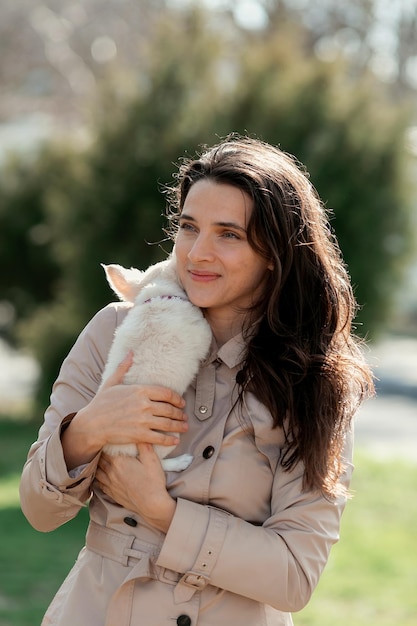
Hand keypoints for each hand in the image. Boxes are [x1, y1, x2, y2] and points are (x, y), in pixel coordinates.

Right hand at [62, 352, 187, 469]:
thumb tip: (130, 352)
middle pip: (169, 409)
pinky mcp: (140, 435)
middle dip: (179, 413)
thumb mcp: (112, 382)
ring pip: (168, 424)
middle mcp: (144, 405)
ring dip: (179, 425)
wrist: (92, 424)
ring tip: (184, 426)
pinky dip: (170, 440)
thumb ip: (123, 367)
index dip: (176, 398)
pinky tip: (175, 440)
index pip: (166, 393)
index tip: (181, 402)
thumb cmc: (101, 403)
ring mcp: (143, 420)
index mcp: (140, 390)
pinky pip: (160, 438)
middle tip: (184, 416)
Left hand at [95, 445, 176, 532]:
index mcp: (119, 462)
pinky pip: (99, 483)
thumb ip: (144, 445)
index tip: (105, 437)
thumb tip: (140, 434)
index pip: (105, 448)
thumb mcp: (152, 460)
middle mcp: (111, 472)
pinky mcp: (111, 493)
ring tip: (98, 458)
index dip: (105, 442)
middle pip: (99, 459)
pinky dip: (97, 477)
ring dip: (97, 464)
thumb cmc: (153, 481)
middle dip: (99, 452)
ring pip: (97, 470)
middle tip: (100, 445)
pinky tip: (99, 474)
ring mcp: (110, 484)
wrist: (152, 505)